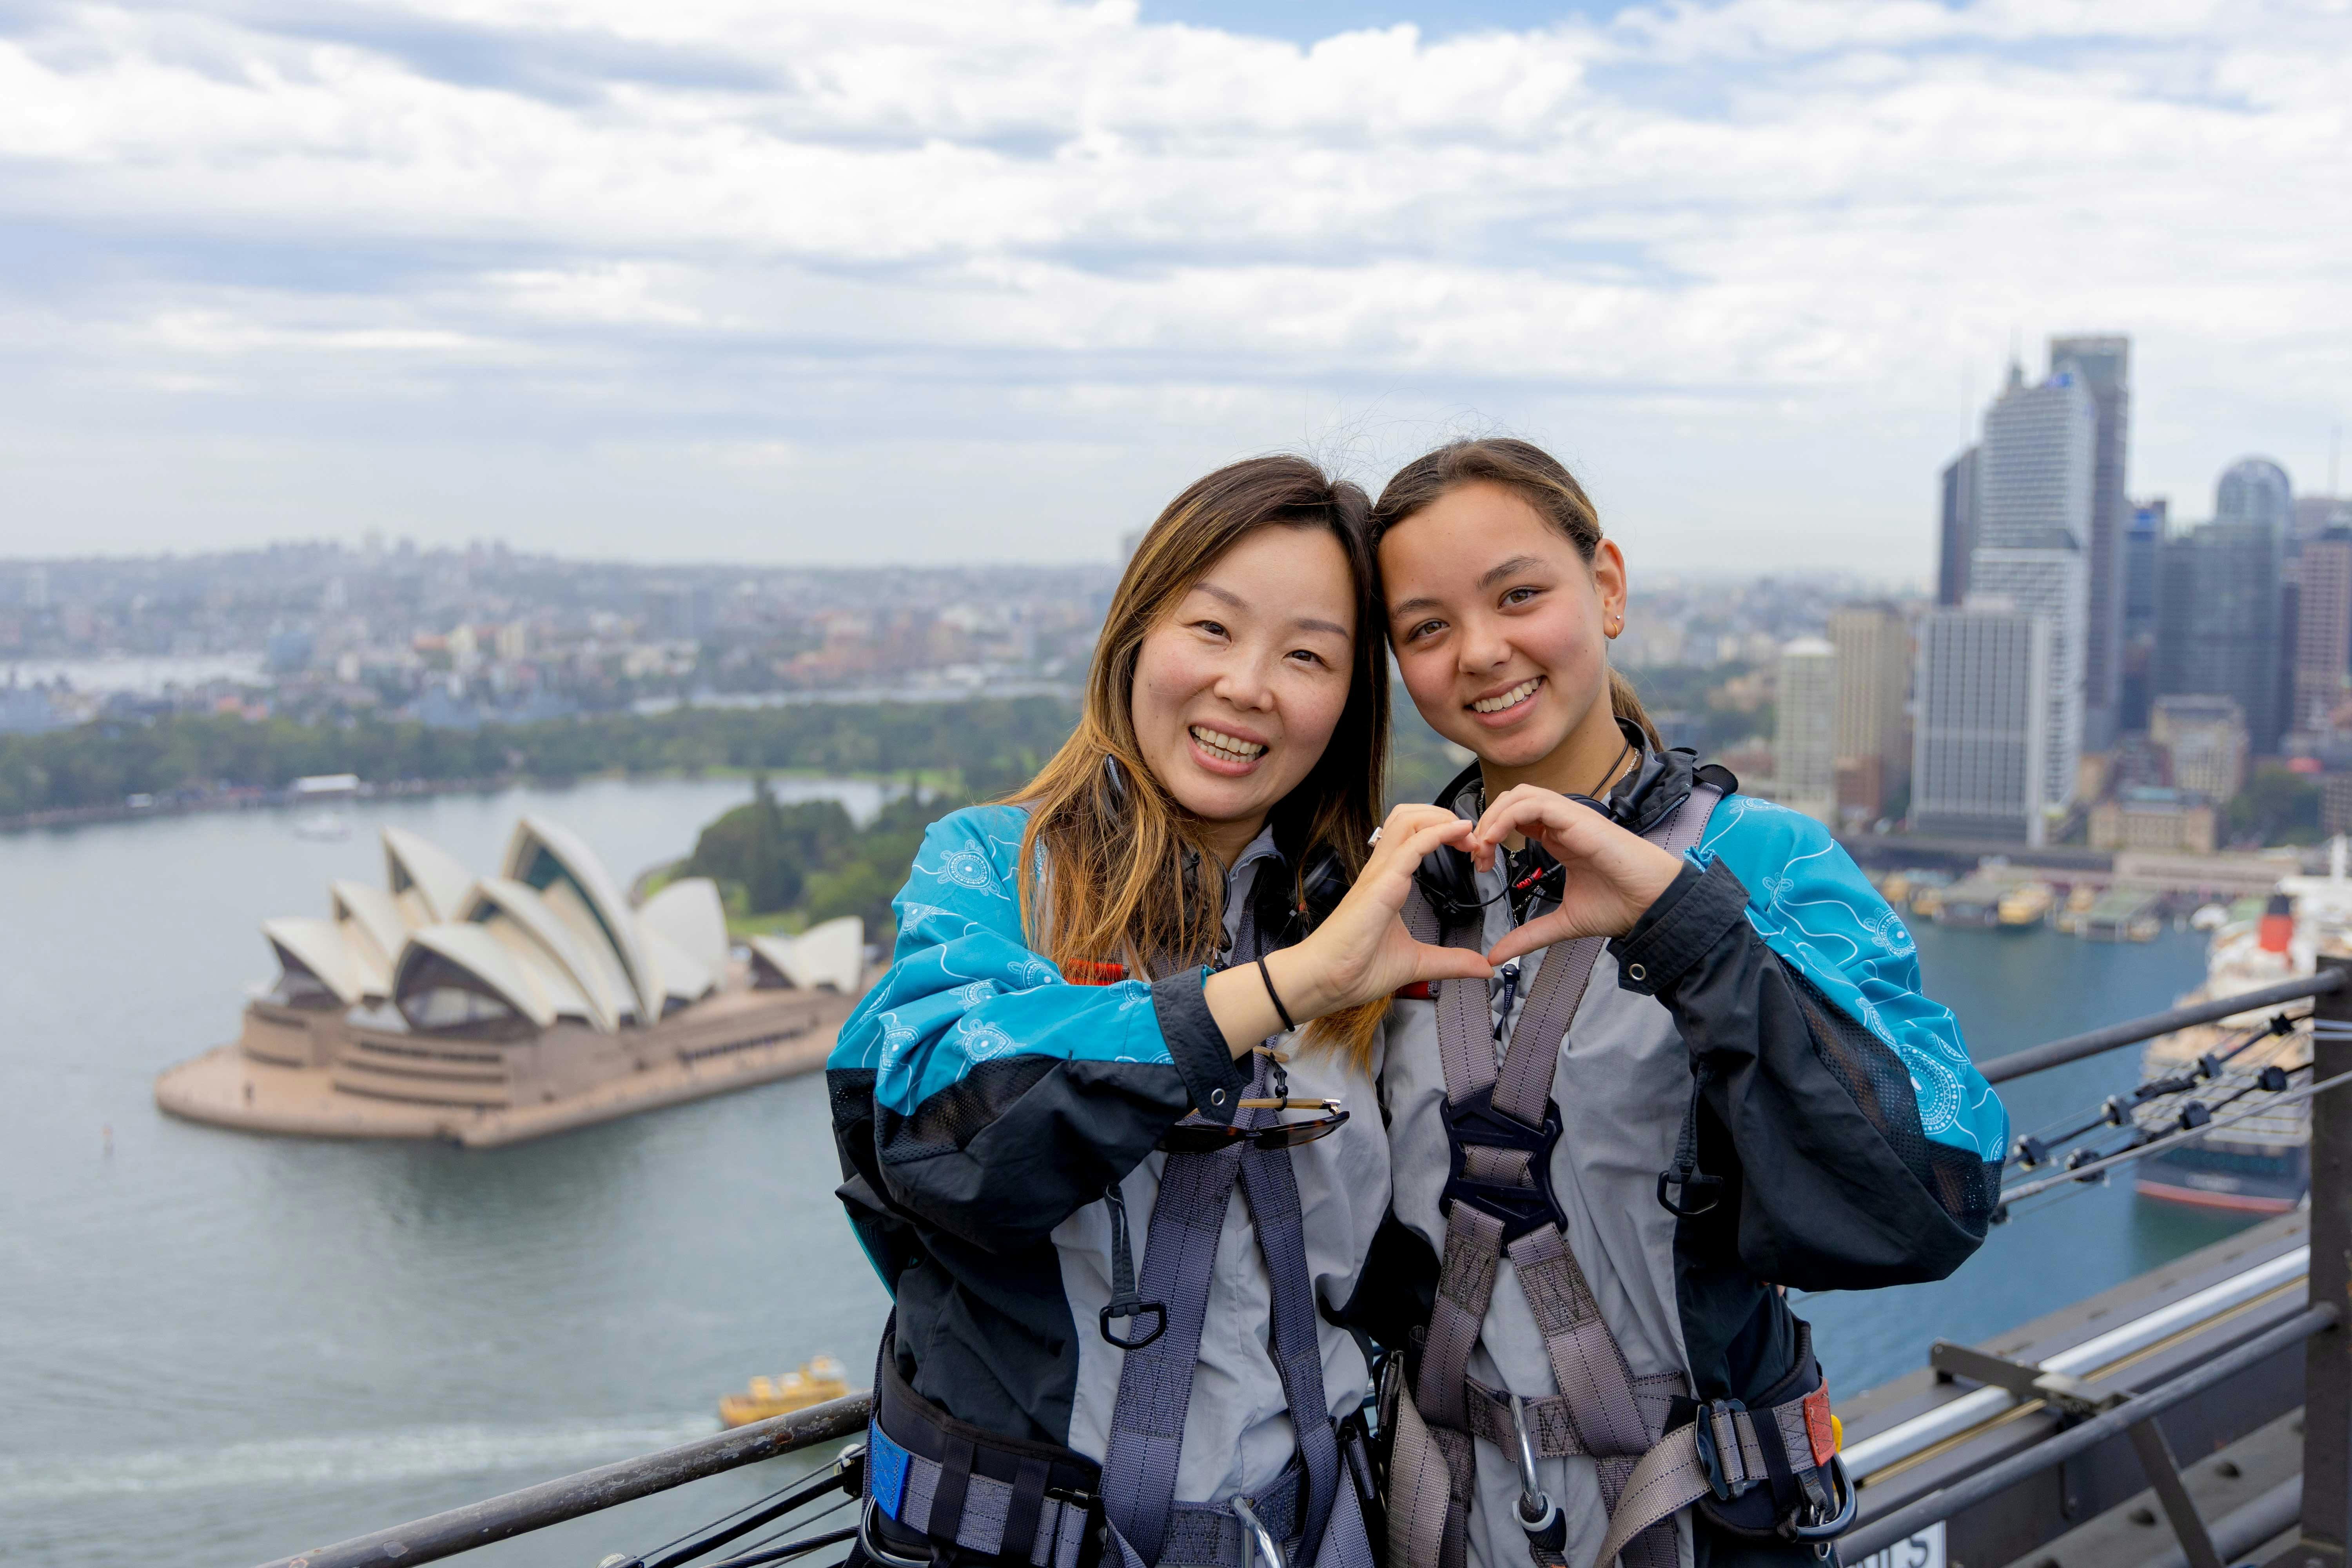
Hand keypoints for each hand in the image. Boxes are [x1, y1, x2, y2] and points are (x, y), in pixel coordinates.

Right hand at [1275, 804, 1495, 1015]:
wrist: (1324, 981)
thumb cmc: (1356, 969)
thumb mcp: (1417, 963)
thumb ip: (1451, 961)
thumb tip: (1483, 968)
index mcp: (1388, 882)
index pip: (1413, 836)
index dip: (1444, 831)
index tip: (1471, 850)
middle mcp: (1382, 870)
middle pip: (1409, 815)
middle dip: (1444, 815)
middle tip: (1472, 838)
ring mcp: (1379, 874)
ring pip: (1407, 819)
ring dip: (1442, 818)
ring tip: (1467, 834)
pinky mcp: (1381, 885)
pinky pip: (1411, 846)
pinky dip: (1438, 832)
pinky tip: (1460, 831)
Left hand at [1470, 785, 1684, 965]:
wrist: (1654, 904)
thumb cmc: (1621, 905)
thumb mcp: (1563, 923)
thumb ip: (1528, 935)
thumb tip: (1495, 956)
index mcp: (1559, 838)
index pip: (1515, 817)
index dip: (1491, 833)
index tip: (1481, 864)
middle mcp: (1563, 823)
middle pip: (1513, 800)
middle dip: (1487, 821)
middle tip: (1477, 855)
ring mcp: (1571, 818)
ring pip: (1521, 795)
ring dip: (1494, 817)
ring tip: (1484, 846)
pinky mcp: (1579, 819)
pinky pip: (1535, 804)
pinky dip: (1508, 816)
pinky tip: (1496, 839)